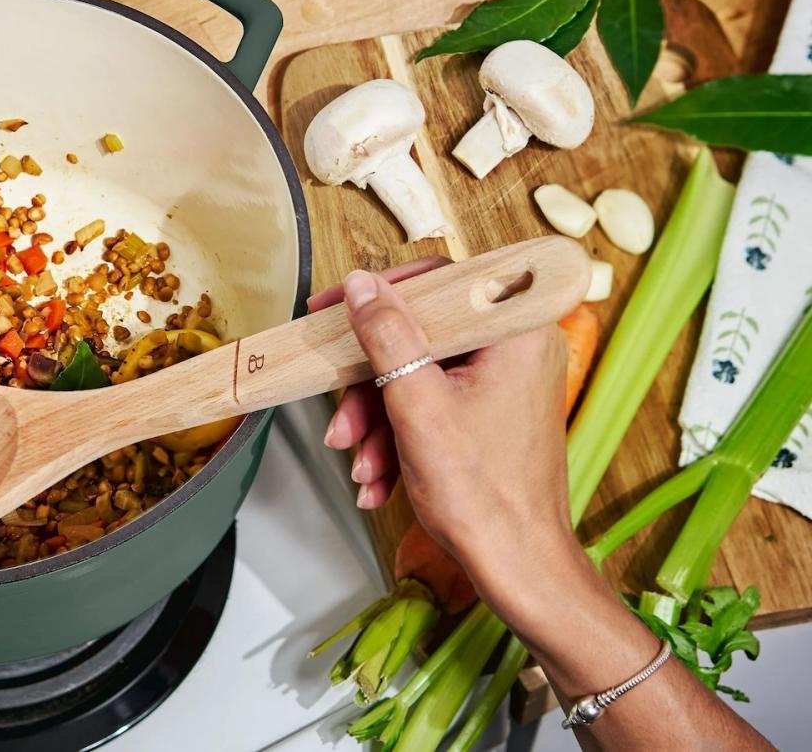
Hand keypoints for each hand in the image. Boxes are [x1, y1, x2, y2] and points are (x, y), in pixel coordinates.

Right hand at [316, 265, 572, 591]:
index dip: (378, 294)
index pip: (438, 282)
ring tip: (360, 464)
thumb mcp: (417, 406)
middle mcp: (516, 347)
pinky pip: (433, 403)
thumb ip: (388, 336)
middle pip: (421, 335)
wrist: (518, 569)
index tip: (333, 310)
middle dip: (371, 386)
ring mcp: (505, 382)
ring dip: (378, 419)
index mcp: (516, 331)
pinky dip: (400, 436)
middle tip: (340, 418)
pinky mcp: (491, 412)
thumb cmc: (484, 496)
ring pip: (419, 374)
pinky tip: (379, 478)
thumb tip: (362, 285)